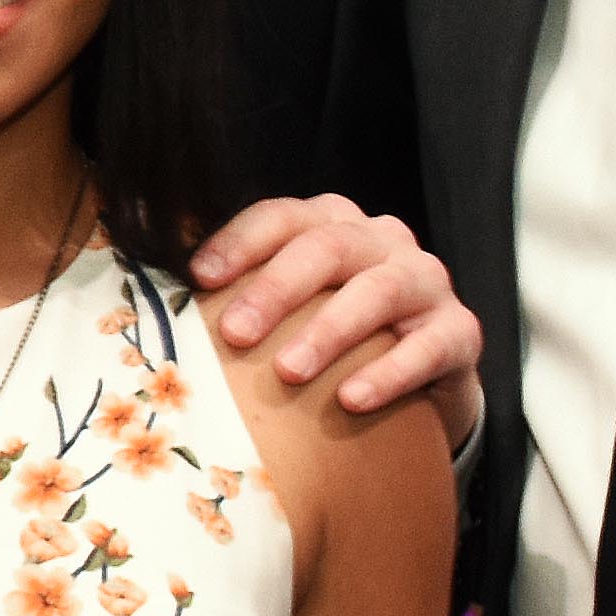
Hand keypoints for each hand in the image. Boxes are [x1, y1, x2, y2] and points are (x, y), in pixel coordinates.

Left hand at [188, 195, 479, 435]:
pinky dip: (389, 372)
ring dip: (328, 331)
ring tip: (288, 371)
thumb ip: (241, 299)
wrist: (421, 382)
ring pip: (377, 291)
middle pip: (327, 247)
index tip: (198, 277)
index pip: (283, 216)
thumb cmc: (335, 341)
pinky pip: (428, 346)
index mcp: (332, 224)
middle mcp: (382, 242)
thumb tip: (154, 297)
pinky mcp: (461, 332)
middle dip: (276, 288)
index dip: (240, 241)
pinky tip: (352, 399)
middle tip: (234, 333)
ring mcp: (425, 283)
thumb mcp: (292, 312)